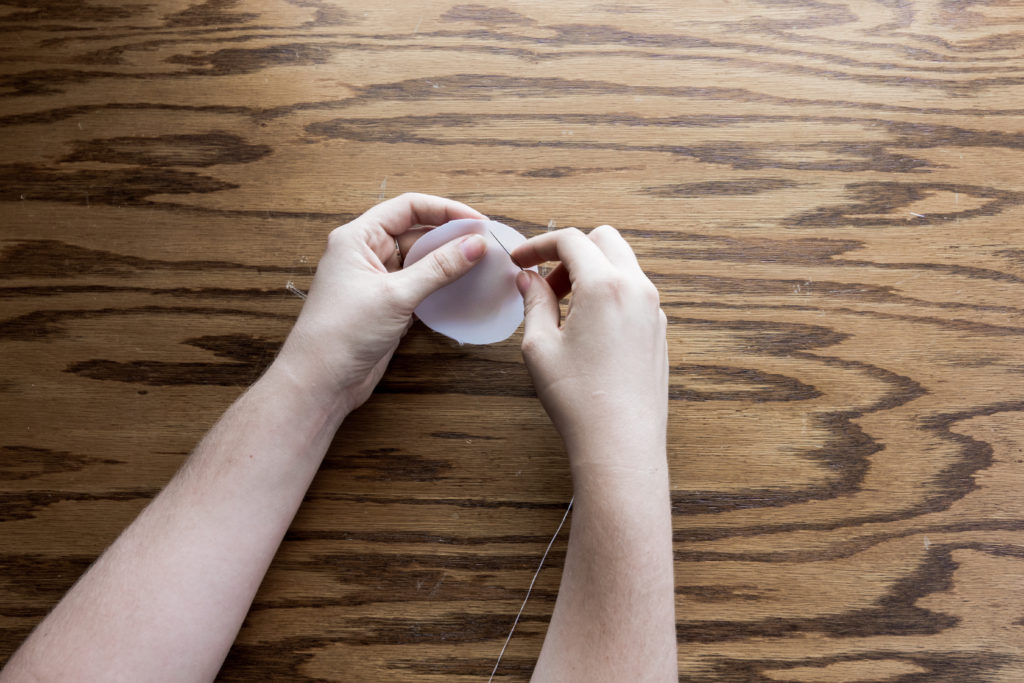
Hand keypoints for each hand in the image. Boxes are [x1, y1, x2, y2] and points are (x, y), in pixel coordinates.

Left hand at [274, 193, 487, 415]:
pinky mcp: (387, 305)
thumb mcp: (395, 295)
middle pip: (417, 232)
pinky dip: (441, 286)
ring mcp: (377, 281)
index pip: (407, 208)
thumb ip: (438, 268)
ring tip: (482, 266)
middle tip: (486, 246)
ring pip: (421, 261)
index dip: (444, 210)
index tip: (478, 222)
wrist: (321, 382)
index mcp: (358, 238)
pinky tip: (464, 290)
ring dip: (449, 262)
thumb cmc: (342, 333)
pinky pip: (420, 286)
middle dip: (451, 236)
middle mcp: (366, 254)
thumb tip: (475, 244)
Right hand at [511, 226, 667, 472]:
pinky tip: (588, 328)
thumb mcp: (540, 346)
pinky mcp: (659, 331)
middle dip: (571, 252)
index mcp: (605, 285)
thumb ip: (534, 302)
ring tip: (565, 310)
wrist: (620, 443)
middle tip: (547, 286)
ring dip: (592, 272)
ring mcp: (653, 310)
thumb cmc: (578, 399)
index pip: (571, 240)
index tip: (520, 262)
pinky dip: (609, 293)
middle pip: (604, 240)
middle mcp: (637, 289)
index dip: (538, 245)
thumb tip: (528, 279)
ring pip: (623, 265)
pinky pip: (634, 293)